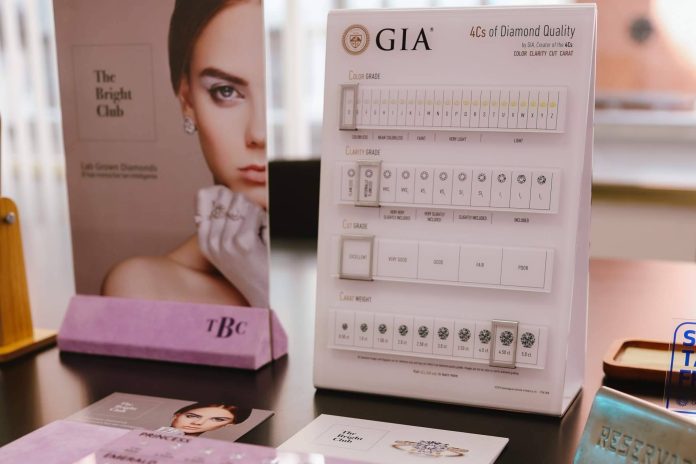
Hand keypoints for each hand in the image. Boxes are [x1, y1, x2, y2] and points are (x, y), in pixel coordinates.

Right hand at [196, 185, 269, 307]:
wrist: (265, 292)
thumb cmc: (252, 264)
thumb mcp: (228, 243)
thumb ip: (222, 220)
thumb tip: (219, 189)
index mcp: (204, 239)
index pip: (203, 194)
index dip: (224, 192)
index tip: (237, 208)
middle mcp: (210, 240)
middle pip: (227, 196)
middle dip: (245, 205)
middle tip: (253, 225)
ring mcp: (224, 242)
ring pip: (243, 203)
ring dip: (257, 215)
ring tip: (259, 235)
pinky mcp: (242, 242)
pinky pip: (255, 213)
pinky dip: (265, 222)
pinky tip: (264, 239)